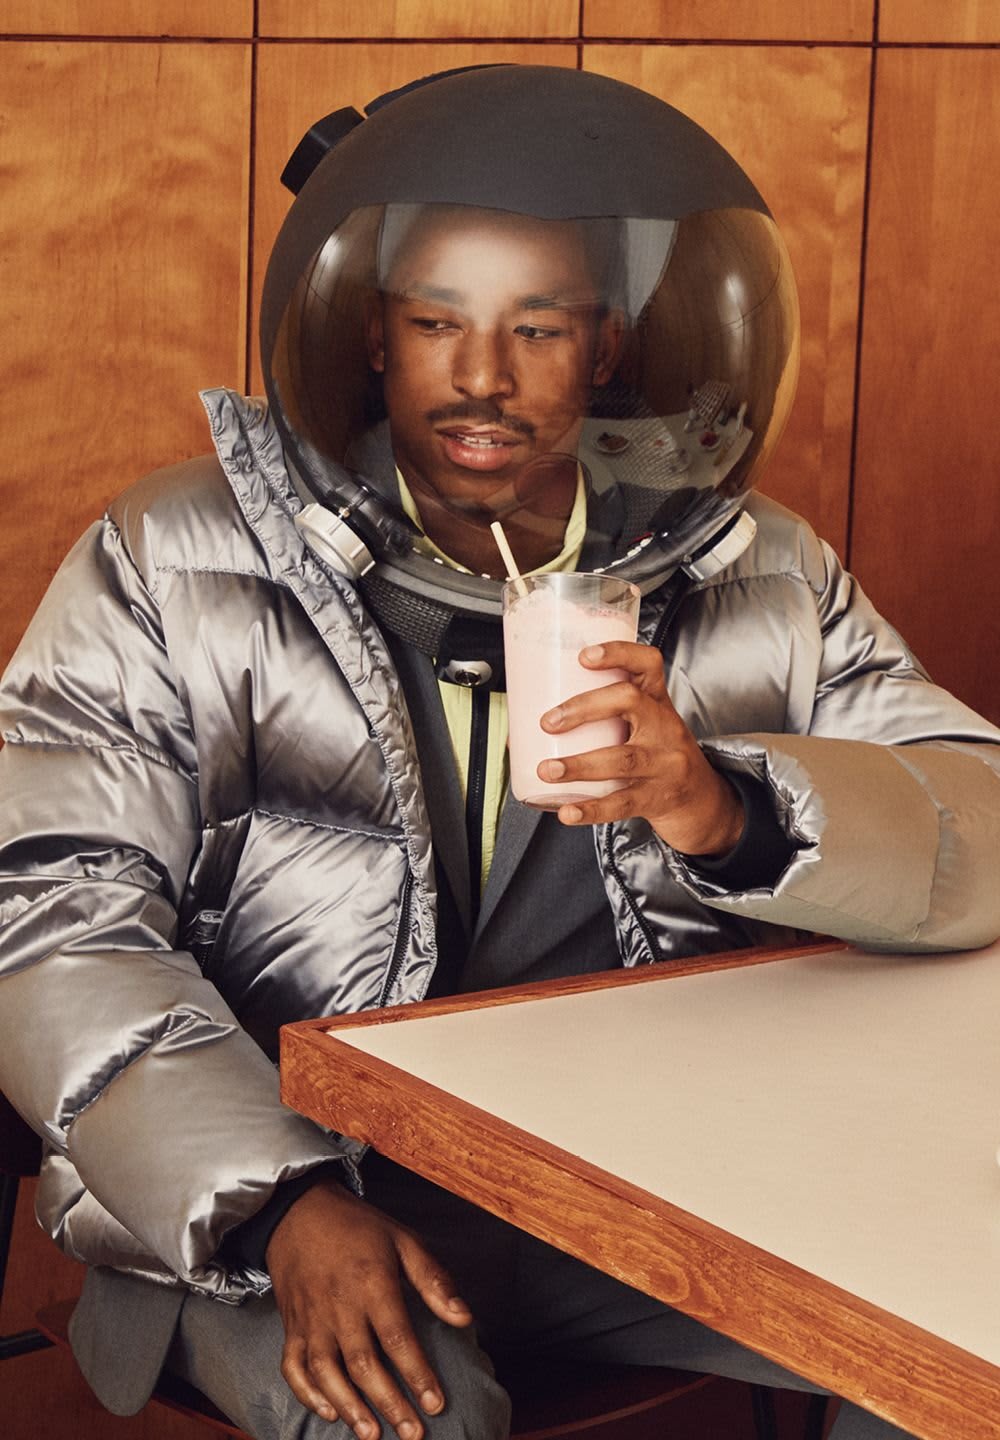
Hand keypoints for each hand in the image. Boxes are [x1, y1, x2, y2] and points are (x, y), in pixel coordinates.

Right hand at [265, 1178, 471, 1437]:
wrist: (299, 1211)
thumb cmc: (359, 1228)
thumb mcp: (403, 1240)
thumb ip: (433, 1279)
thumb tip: (464, 1318)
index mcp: (371, 1282)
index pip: (397, 1337)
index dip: (417, 1373)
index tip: (436, 1404)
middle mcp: (338, 1305)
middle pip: (363, 1362)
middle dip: (389, 1402)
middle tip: (413, 1433)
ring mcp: (310, 1318)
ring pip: (326, 1371)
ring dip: (349, 1406)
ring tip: (373, 1434)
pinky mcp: (290, 1325)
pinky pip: (293, 1367)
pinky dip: (308, 1394)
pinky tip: (329, 1413)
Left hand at [537, 640, 744, 854]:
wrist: (701, 799)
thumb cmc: (658, 753)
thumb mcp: (645, 724)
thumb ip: (600, 717)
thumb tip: (522, 727)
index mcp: (657, 701)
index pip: (647, 663)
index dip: (618, 654)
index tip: (584, 656)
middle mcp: (664, 726)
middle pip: (630, 703)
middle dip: (584, 708)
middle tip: (548, 721)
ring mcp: (663, 763)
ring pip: (623, 759)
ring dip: (579, 765)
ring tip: (546, 769)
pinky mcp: (657, 797)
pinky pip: (622, 803)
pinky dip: (591, 809)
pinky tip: (567, 812)